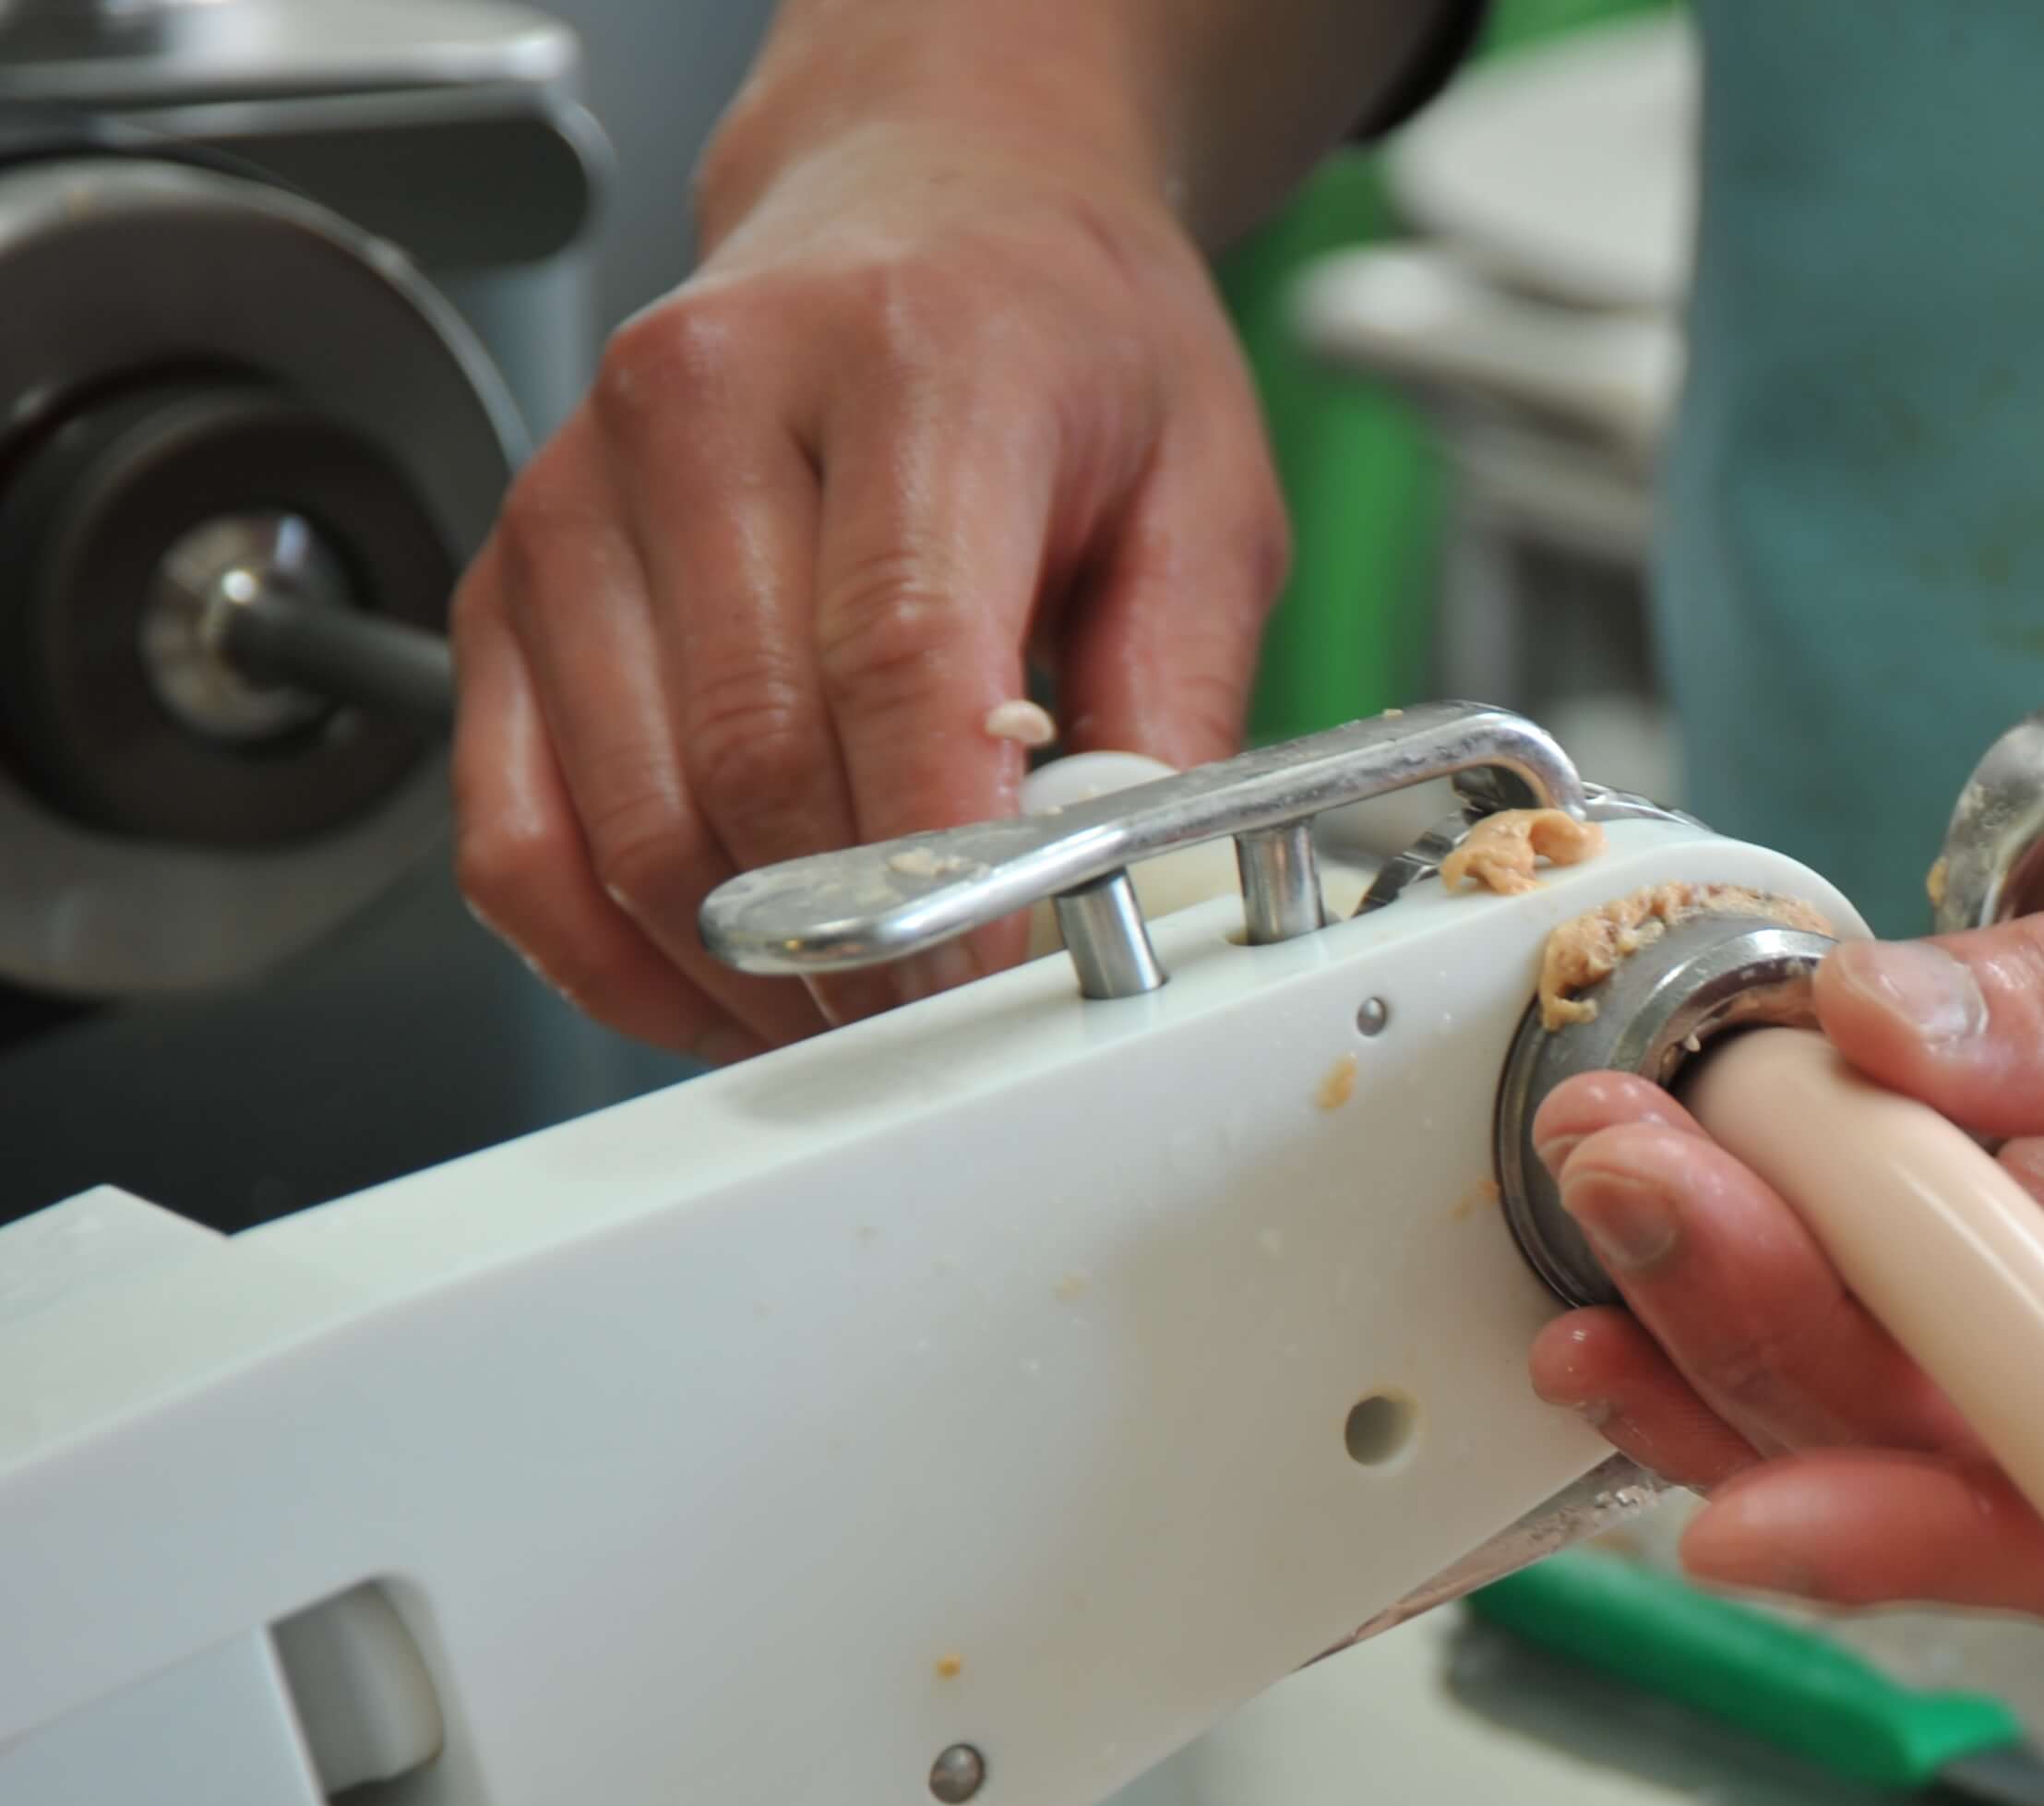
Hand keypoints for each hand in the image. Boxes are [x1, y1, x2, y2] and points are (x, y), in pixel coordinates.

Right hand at [452, 120, 1287, 1059]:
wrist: (929, 215)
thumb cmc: (1061, 346)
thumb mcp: (1204, 495)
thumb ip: (1180, 696)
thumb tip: (1129, 883)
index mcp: (908, 365)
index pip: (895, 657)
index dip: (940, 858)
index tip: (989, 978)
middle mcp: (707, 409)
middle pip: (751, 758)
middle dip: (852, 939)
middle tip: (941, 1022)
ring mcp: (579, 492)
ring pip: (625, 819)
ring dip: (738, 968)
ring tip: (851, 1010)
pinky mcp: (509, 579)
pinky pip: (513, 829)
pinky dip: (609, 951)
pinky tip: (716, 986)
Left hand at [1525, 731, 2043, 1617]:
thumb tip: (1875, 1031)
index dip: (1933, 1523)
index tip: (1752, 1504)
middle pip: (1987, 1478)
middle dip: (1777, 1346)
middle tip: (1624, 1187)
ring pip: (1930, 1435)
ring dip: (1750, 1327)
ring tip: (1608, 1196)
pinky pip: (1935, 1352)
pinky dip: (1804, 1284)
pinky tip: (1681, 1223)